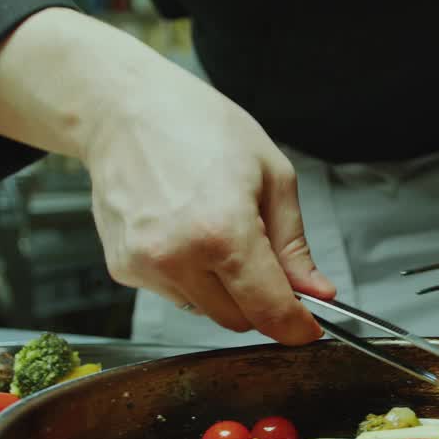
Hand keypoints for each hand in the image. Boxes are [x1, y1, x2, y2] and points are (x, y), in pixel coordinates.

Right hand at [0, 8, 334, 345]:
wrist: (121, 109)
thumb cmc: (196, 125)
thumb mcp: (271, 174)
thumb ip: (294, 245)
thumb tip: (317, 292)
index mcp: (223, 232)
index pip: (270, 310)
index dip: (296, 326)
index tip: (307, 329)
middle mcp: (179, 257)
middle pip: (239, 320)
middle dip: (259, 300)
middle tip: (261, 256)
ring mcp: (146, 266)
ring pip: (205, 312)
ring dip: (222, 289)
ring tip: (213, 230)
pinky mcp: (123, 269)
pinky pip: (174, 294)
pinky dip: (189, 276)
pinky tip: (182, 231)